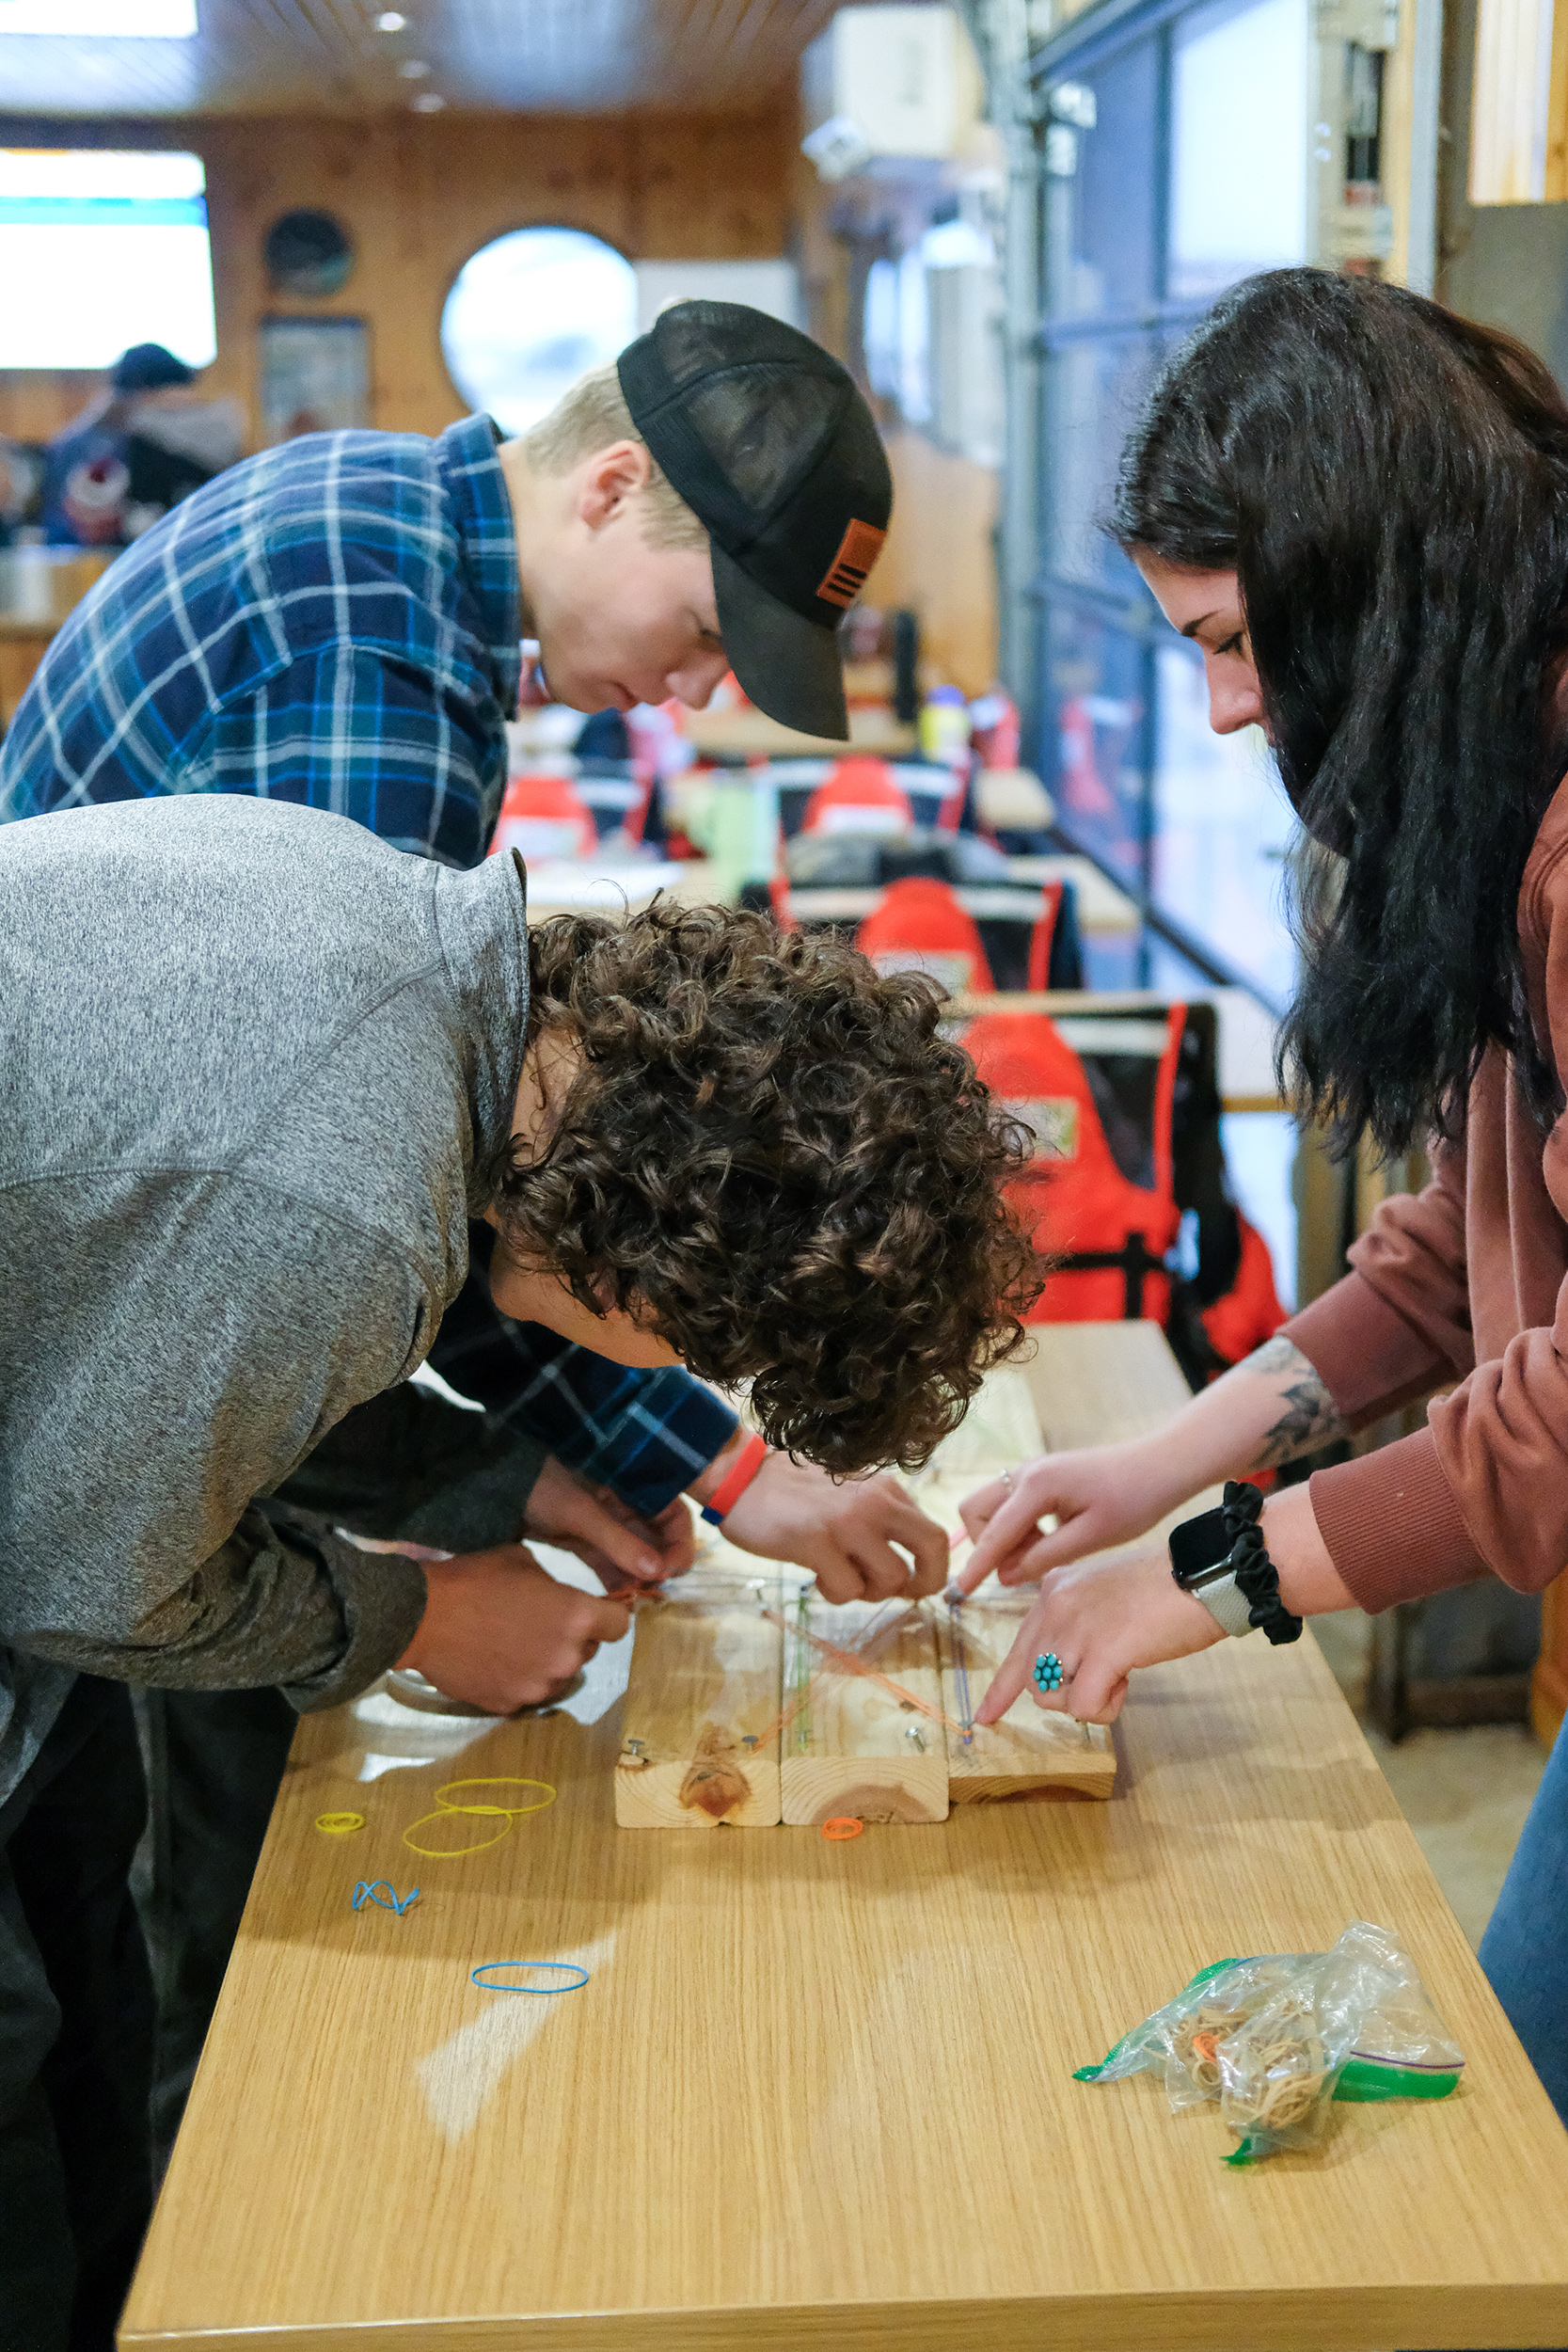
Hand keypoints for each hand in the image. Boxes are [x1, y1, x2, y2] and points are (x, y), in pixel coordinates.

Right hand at [396, 1544, 633, 1712]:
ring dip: (546, 1662)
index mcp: (577, 1616)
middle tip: (538, 1623)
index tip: (592, 1612)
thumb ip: (555, 1584)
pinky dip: (517, 1680)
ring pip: (559, 1675)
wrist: (422, 1617)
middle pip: (587, 1650)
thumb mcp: (524, 1561)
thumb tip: (560, 1596)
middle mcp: (566, 1657)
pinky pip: (527, 1692)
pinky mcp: (511, 1705)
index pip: (619, 1624)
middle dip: (571, 1638)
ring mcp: (539, 1686)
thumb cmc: (475, 1578)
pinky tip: (493, 1662)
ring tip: (512, 1644)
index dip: (607, 1616)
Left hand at [522, 1455, 695, 1589]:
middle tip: (656, 1591)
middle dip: (660, 1564)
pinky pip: (608, 1560)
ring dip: (638, 1575)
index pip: (671, 1512)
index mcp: (629, 1484)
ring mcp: (603, 1523)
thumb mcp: (579, 1512)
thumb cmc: (540, 1487)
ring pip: (633, 1552)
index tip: (672, 1570)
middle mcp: (623, 1503)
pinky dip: (616, 1578)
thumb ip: (617, 1541)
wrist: (493, 1488)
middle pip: (656, 1536)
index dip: (679, 1541)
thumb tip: (657, 1572)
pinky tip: (619, 1599)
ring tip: (638, 1599)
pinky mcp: (584, 1539)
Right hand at [720, 1454, 948, 1602]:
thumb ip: (878, 1523)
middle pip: (932, 1548)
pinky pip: (848, 1589)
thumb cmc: (792, 1493)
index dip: (933, 1569)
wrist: (743, 1477)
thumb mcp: (848, 1495)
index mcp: (886, 1491)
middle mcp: (876, 1502)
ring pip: (891, 1578)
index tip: (914, 1584)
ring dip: (868, 1592)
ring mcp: (848, 1522)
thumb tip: (905, 1572)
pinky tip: (816, 1576)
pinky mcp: (818, 1542)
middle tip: (902, 1594)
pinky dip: (835, 1593)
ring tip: (840, 1578)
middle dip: (925, 1582)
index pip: (935, 1533)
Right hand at [954, 1441, 1179, 1592]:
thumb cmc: (1134, 1499)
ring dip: (1005, 1536)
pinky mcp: (1040, 1475)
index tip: (959, 1591)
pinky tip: (1051, 1539)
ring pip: (990, 1507)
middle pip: (975, 1510)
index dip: (977, 1565)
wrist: (1160, 1465)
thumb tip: (1006, 1577)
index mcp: (1036, 1485)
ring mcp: (1030, 1470)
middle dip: (987, 1543)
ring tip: (1045, 1553)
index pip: (994, 1532)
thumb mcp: (1092, 1537)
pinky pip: (1010, 1504)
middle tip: (1025, 1565)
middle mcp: (1025, 1472)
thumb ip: (1045, 1557)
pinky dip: (1019, 1527)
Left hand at [974, 1547, 1223, 1725]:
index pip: (1018, 1647)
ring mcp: (1076, 1626)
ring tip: (1119, 1676)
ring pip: (1049, 1695)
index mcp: (1054, 1590)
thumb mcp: (1104, 1598)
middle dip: (1064, 1694)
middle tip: (1105, 1681)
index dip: (1001, 1688)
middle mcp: (1055, 1605)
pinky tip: (1127, 1682)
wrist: (1205, 1574)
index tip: (985, 1716)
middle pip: (1031, 1677)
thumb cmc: (1166, 1590)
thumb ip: (1078, 1626)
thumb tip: (1069, 1672)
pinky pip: (1084, 1706)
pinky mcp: (1103, 1651)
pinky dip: (1105, 1708)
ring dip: (1085, 1700)